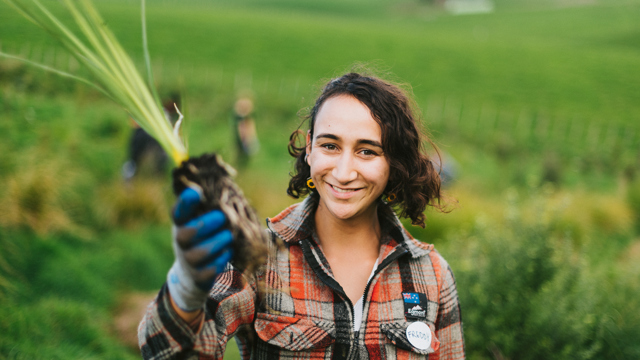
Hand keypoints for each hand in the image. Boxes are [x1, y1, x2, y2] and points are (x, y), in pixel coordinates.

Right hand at [167, 187, 233, 311]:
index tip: (195, 192)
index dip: (184, 203)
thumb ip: (208, 204)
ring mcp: (188, 260)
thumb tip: (224, 184)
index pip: (178, 212)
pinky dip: (221, 260)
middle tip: (221, 217)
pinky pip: (209, 270)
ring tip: (229, 235)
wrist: (192, 272)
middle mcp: (181, 241)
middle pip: (186, 234)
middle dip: (205, 224)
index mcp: (182, 223)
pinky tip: (228, 252)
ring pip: (199, 254)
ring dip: (216, 243)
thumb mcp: (200, 219)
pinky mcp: (199, 276)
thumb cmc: (202, 236)